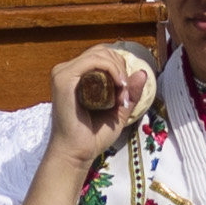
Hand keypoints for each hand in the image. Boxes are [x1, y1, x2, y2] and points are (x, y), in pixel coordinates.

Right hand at [51, 43, 157, 162]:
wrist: (77, 153)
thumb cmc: (93, 136)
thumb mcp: (118, 111)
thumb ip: (129, 93)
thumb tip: (142, 72)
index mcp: (76, 76)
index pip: (101, 55)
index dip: (119, 65)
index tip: (127, 87)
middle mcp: (66, 71)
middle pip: (101, 51)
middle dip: (120, 65)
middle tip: (126, 88)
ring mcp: (62, 74)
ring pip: (98, 53)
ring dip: (118, 68)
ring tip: (123, 88)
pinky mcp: (63, 79)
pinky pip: (92, 61)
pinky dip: (111, 69)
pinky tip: (119, 84)